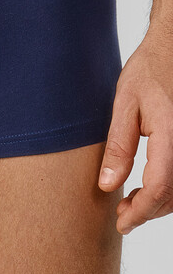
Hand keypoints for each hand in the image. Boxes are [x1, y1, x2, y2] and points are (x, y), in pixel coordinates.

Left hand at [98, 27, 172, 233]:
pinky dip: (168, 188)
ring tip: (130, 203)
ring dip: (159, 203)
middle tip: (121, 216)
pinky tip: (148, 187)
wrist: (172, 50)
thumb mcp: (124, 104)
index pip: (158, 187)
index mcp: (170, 136)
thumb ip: (119, 146)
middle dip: (148, 211)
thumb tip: (107, 184)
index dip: (140, 211)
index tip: (121, 223)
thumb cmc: (149, 71)